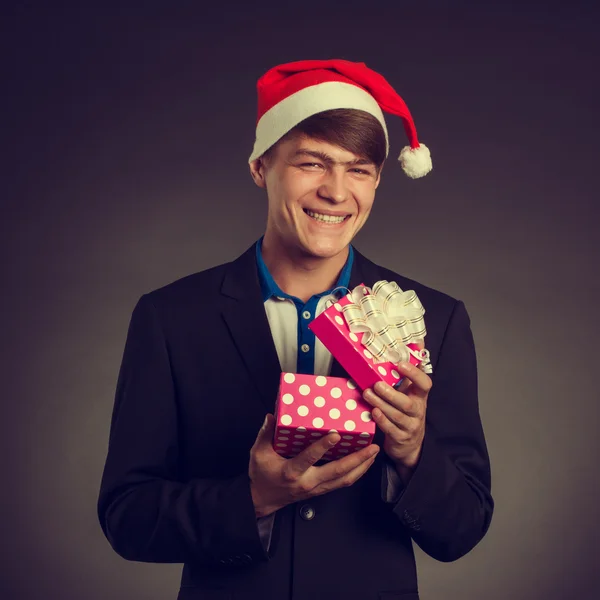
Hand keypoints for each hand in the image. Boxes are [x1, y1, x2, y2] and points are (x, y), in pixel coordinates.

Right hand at [249, 414, 379, 517]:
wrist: (262, 499)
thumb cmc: (262, 476)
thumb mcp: (258, 453)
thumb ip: (265, 434)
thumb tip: (271, 416)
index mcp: (292, 471)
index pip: (310, 458)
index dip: (323, 447)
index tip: (335, 435)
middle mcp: (308, 481)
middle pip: (338, 472)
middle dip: (357, 460)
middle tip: (372, 447)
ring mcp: (317, 488)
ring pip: (344, 480)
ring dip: (361, 467)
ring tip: (373, 453)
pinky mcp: (321, 490)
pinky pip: (342, 482)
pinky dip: (355, 473)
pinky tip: (363, 463)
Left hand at [362, 361, 431, 473]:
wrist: (410, 445)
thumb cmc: (407, 412)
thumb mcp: (411, 393)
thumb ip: (410, 372)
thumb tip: (416, 342)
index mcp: (420, 397)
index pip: (424, 384)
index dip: (414, 374)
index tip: (400, 364)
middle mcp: (417, 411)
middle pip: (407, 403)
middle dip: (391, 393)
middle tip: (376, 384)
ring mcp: (409, 426)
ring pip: (396, 415)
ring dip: (380, 404)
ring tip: (367, 393)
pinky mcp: (400, 438)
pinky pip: (391, 429)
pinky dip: (382, 421)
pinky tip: (373, 412)